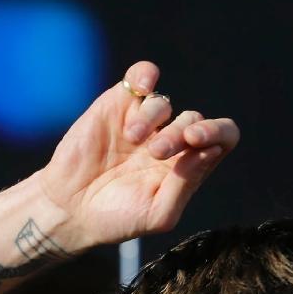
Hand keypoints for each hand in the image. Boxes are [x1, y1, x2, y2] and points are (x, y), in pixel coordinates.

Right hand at [32, 60, 239, 249]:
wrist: (70, 209)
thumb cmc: (118, 218)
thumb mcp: (158, 213)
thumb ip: (187, 183)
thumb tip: (212, 149)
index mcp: (187, 166)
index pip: (222, 138)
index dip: (218, 132)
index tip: (196, 141)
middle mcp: (170, 140)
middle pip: (194, 120)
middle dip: (179, 134)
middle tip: (155, 153)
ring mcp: (145, 121)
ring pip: (165, 103)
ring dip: (152, 117)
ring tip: (132, 137)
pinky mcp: (118, 105)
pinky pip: (141, 77)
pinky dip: (145, 75)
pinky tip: (142, 87)